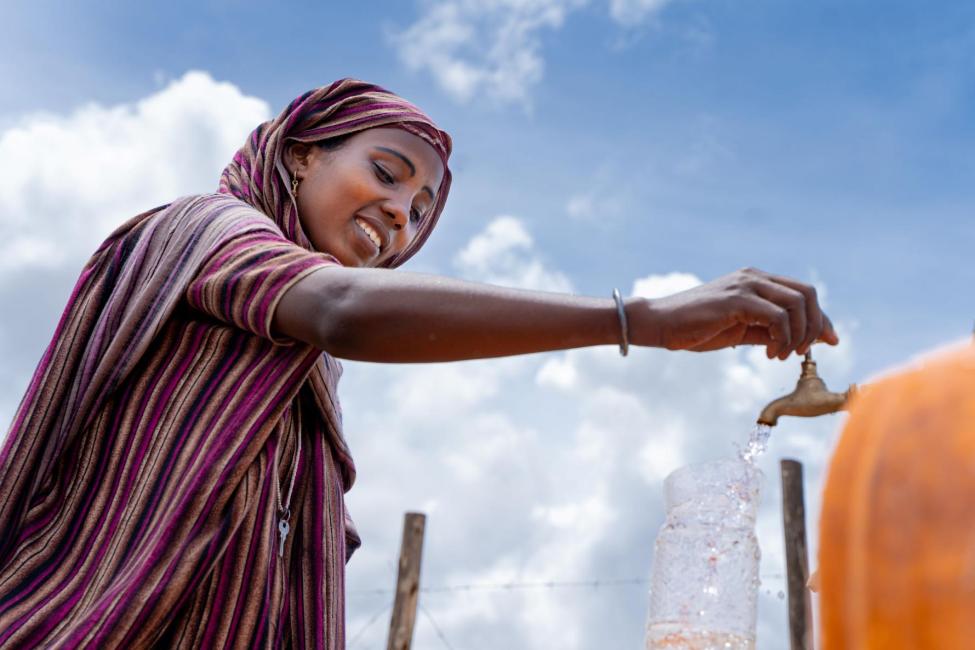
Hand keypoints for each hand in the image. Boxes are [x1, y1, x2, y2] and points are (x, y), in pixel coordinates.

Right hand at [629, 268, 838, 358]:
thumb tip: (799, 341)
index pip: (801, 293)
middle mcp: (754, 277)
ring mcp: (746, 285)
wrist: (660, 324)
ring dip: (799, 334)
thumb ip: (768, 331)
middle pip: (807, 294)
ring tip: (783, 355)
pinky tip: (770, 353)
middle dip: (816, 325)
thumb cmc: (695, 328)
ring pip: (797, 303)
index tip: (830, 340)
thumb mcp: (739, 331)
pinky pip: (777, 317)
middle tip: (804, 352)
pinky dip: (782, 338)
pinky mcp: (737, 299)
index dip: (821, 317)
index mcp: (755, 281)